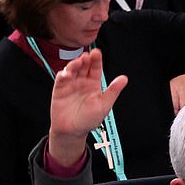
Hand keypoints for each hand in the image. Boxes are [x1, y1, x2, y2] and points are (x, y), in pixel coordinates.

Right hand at [49, 50, 126, 165]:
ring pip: (72, 68)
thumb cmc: (89, 120)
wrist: (72, 131)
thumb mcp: (104, 105)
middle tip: (87, 56)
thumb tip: (124, 78)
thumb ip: (113, 91)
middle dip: (85, 59)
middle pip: (83, 65)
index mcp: (93, 84)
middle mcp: (82, 81)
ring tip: (79, 62)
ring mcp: (70, 83)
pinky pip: (61, 78)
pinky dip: (64, 73)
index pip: (95, 68)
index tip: (97, 53)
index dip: (96, 60)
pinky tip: (68, 74)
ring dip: (75, 63)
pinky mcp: (60, 88)